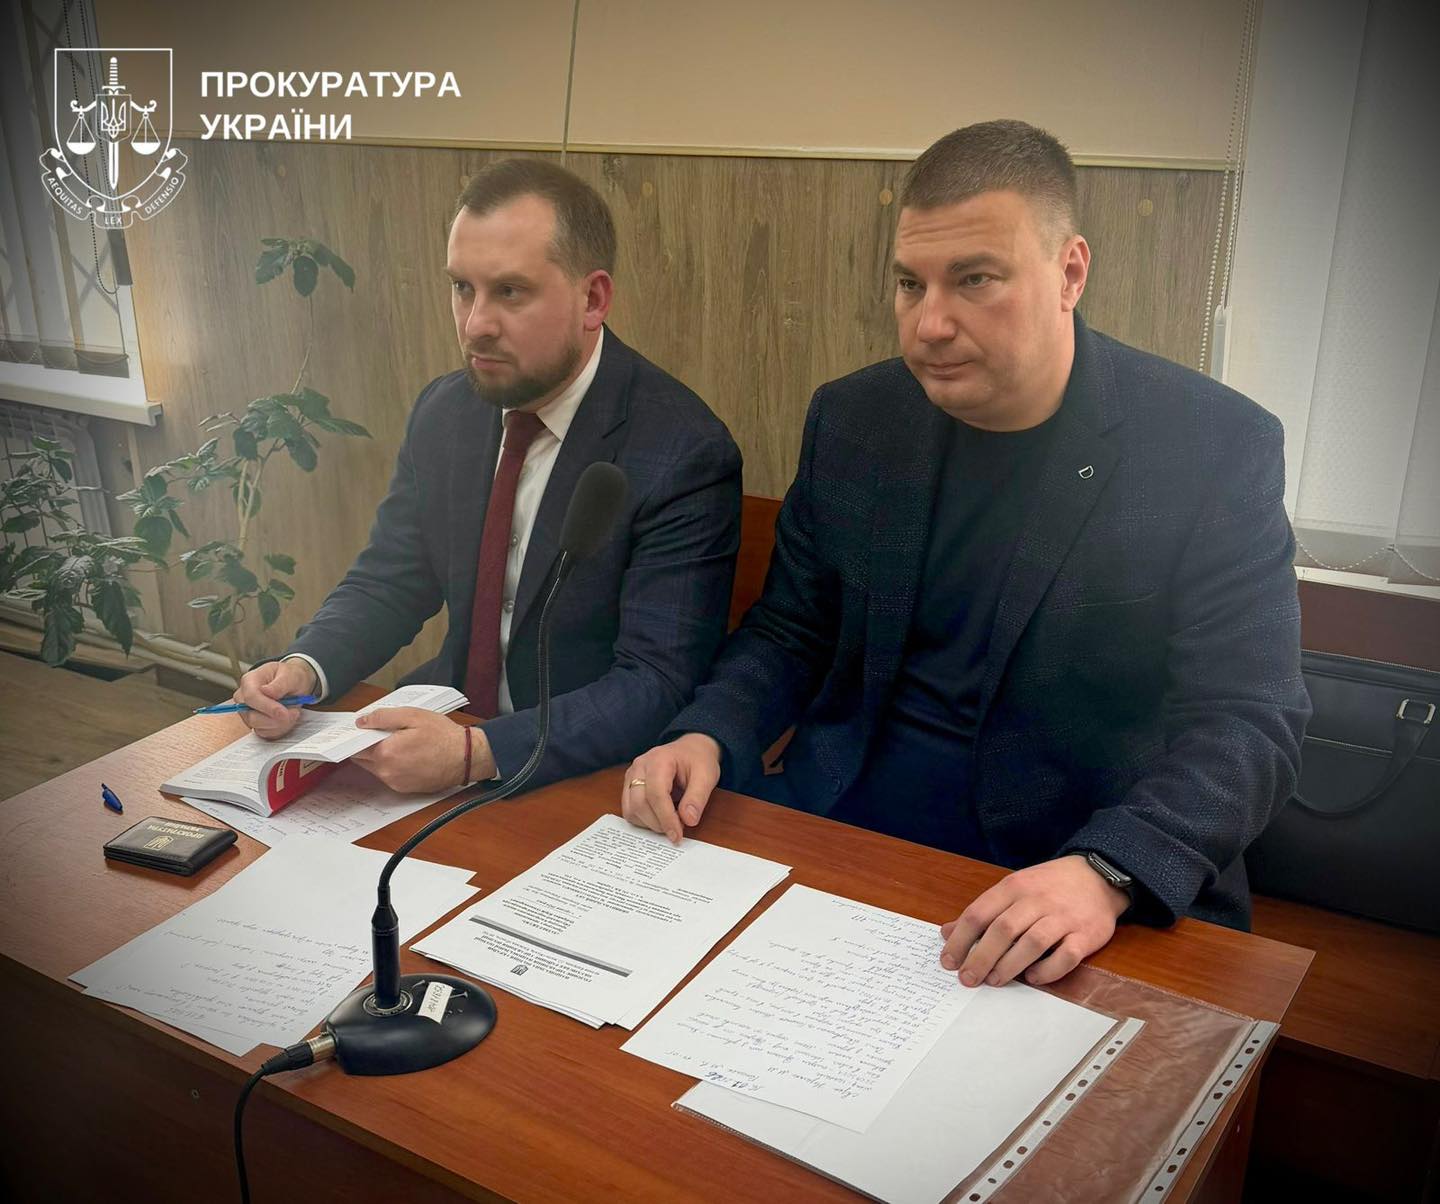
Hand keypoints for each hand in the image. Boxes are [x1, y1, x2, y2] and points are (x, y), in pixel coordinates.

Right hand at [233, 658, 317, 738]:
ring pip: (259, 727)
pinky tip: (287, 719)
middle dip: (275, 719)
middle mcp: (244, 698)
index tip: (283, 712)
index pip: (251, 697)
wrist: (293, 684)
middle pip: (252, 717)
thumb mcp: (290, 675)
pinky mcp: (255, 724)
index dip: (267, 707)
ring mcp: (247, 713)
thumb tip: (266, 691)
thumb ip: (279, 684)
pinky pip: (265, 733)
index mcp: (249, 681)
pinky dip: (279, 729)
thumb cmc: (289, 676)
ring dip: (280, 724)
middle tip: (294, 712)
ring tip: (292, 712)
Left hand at [350, 707, 489, 793]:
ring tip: (399, 743)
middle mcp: (386, 772)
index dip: (358, 735)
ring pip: (375, 767)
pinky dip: (391, 766)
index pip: (356, 745)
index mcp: (385, 753)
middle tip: (382, 733)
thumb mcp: (413, 715)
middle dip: (367, 746)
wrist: (465, 758)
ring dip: (380, 756)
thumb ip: (383, 717)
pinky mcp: (404, 789)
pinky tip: (407, 755)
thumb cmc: (443, 736)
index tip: (362, 728)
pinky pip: (388, 775)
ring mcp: (395, 782)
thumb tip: (362, 721)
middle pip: (362, 758)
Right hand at [619, 733, 722, 842]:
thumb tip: (688, 820)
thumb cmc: (697, 760)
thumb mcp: (706, 775)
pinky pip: (630, 811)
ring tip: (671, 821)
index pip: (656, 794)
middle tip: (677, 830)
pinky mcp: (629, 787)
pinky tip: (660, 817)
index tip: (677, 835)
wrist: (689, 750)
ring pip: (631, 810)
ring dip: (650, 824)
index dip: (666, 818)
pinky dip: (644, 820)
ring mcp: (631, 776)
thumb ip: (698, 797)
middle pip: (639, 804)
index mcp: (659, 760)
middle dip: (658, 824)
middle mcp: (639, 767)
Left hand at [938, 854, 1130, 988]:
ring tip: (994, 981)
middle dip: (980, 957)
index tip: (948, 962)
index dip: (960, 939)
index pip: (979, 913)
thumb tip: (947, 932)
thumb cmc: (1048, 886)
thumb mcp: (1013, 888)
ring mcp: (1063, 917)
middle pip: (1003, 930)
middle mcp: (1037, 900)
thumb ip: (982, 911)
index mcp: (1014, 887)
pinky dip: (1047, 970)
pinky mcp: (1086, 935)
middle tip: (968, 978)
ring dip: (1009, 965)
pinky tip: (1033, 978)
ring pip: (1032, 943)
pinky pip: (1066, 956)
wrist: (1097, 876)